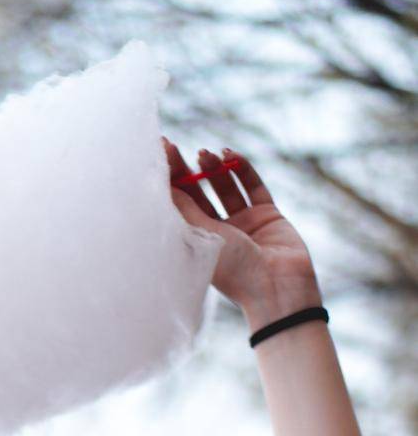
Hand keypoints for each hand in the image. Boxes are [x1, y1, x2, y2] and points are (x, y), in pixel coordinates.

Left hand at [162, 139, 323, 329]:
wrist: (278, 288)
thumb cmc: (235, 271)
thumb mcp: (203, 238)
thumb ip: (184, 209)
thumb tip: (160, 183)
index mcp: (199, 243)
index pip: (179, 207)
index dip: (168, 182)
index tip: (157, 157)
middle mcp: (219, 232)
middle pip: (198, 193)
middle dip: (186, 170)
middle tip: (172, 147)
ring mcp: (244, 222)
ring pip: (225, 187)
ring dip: (213, 168)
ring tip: (204, 154)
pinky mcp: (267, 215)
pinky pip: (253, 186)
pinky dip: (242, 169)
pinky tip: (229, 154)